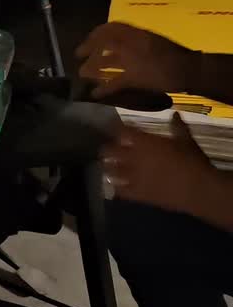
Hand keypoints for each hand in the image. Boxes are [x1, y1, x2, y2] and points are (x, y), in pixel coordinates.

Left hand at [76, 22, 194, 98]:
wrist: (188, 69)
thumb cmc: (175, 54)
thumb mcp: (154, 39)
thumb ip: (137, 39)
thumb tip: (123, 42)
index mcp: (138, 33)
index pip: (112, 27)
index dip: (97, 33)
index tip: (89, 39)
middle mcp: (132, 43)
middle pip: (103, 42)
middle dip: (88, 48)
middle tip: (79, 55)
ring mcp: (132, 60)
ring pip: (104, 62)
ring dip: (91, 68)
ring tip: (83, 73)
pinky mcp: (134, 78)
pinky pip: (114, 83)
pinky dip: (103, 88)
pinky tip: (95, 93)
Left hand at [102, 115, 216, 216]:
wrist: (198, 189)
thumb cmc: (193, 161)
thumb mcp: (186, 140)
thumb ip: (178, 126)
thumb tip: (175, 113)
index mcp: (144, 142)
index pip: (123, 131)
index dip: (118, 128)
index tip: (118, 127)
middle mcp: (134, 157)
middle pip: (110, 150)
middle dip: (108, 148)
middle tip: (110, 148)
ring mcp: (134, 176)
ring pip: (111, 171)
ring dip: (109, 168)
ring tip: (109, 167)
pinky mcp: (138, 194)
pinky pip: (120, 191)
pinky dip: (116, 188)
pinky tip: (116, 187)